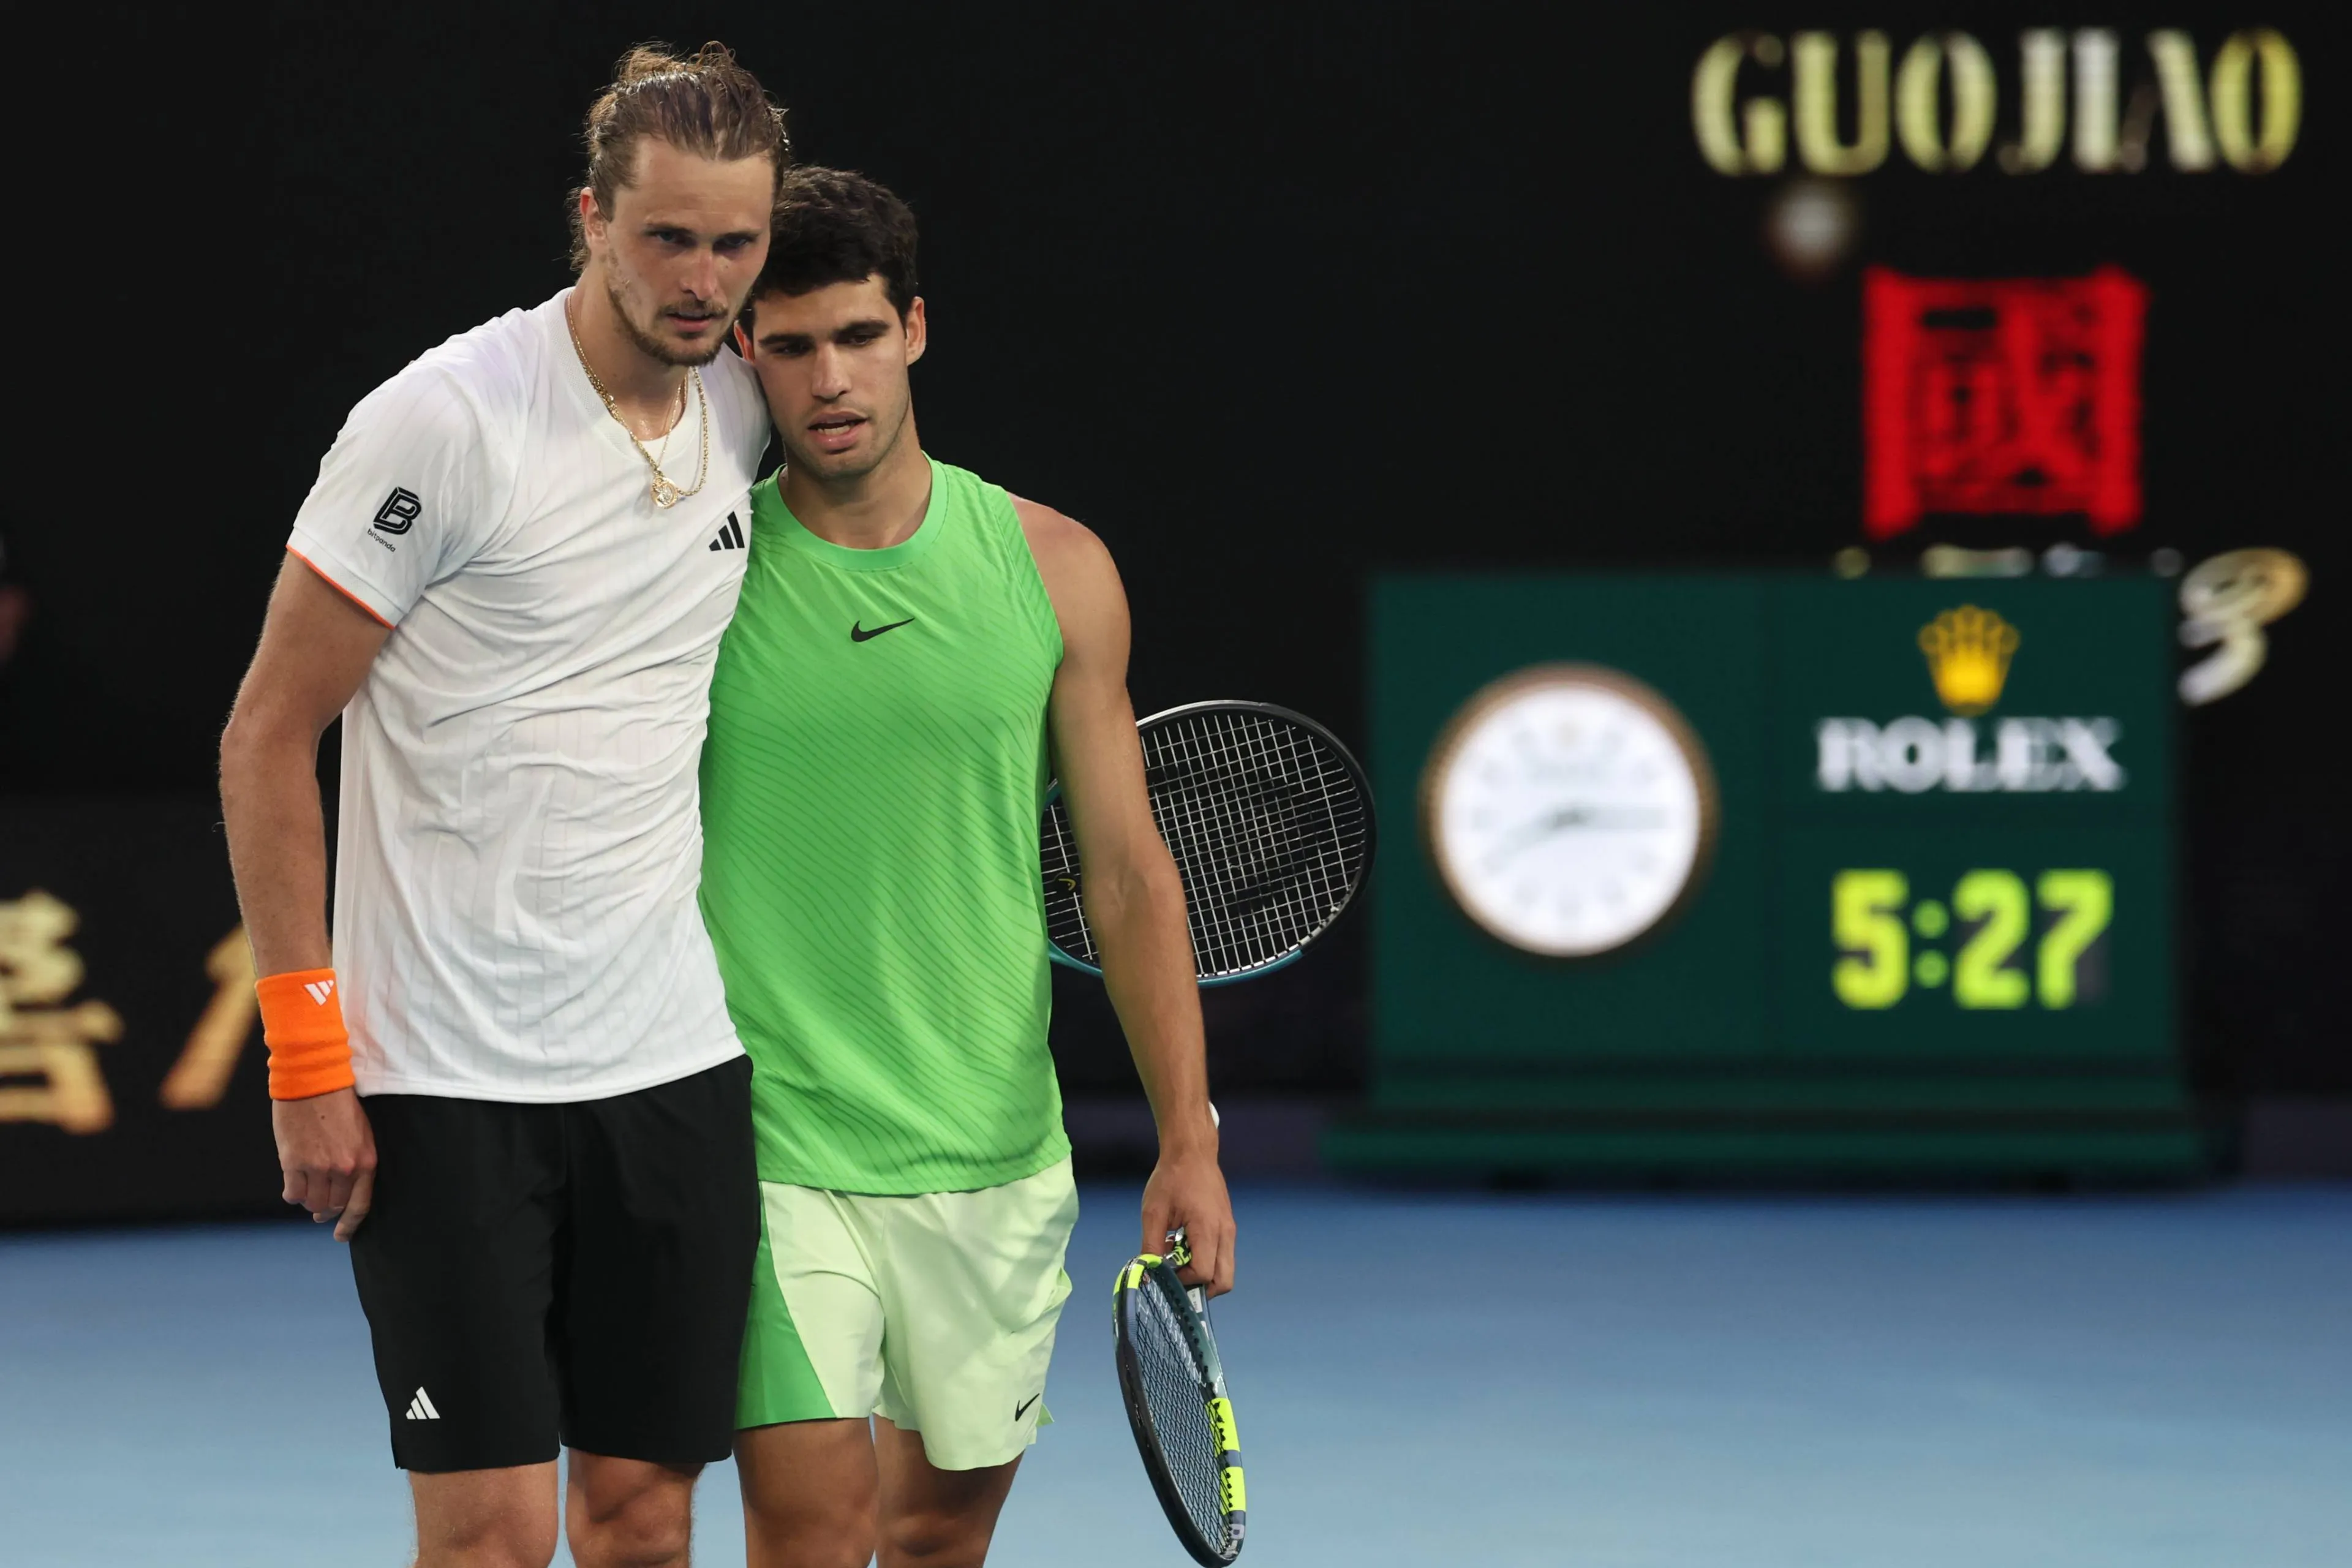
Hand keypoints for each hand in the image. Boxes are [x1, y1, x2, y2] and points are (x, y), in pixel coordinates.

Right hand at [272, 1086, 376, 1240]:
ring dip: (308, 1200)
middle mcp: (345, 1168)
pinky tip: (292, 1186)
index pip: (360, 1204)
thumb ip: (355, 1163)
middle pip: (333, 1206)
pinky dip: (292, 1194)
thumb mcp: (360, 1134)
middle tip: (318, 1207)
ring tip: (306, 1189)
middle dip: (326, 1209)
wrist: (314, 1080)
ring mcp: (318, 1166)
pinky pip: (292, 1193)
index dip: (350, 1225)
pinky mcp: (294, 1162)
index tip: (340, 1236)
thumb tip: (341, 1193)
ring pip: (312, 1202)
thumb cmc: (339, 1105)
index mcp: (366, 1161)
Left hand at [1141, 1144, 1235, 1297]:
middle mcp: (1225, 1233)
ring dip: (1203, 1274)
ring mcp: (1229, 1230)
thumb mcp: (1153, 1212)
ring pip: (1226, 1271)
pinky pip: (1222, 1256)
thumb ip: (1151, 1246)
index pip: (1204, 1274)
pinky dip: (1206, 1260)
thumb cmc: (1172, 1178)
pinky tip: (1184, 1244)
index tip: (1165, 1269)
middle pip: (1224, 1282)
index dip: (1183, 1280)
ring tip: (1179, 1256)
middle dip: (1201, 1289)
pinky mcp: (1227, 1226)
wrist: (1192, 1151)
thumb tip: (1147, 1273)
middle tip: (1177, 1277)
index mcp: (1207, 1229)